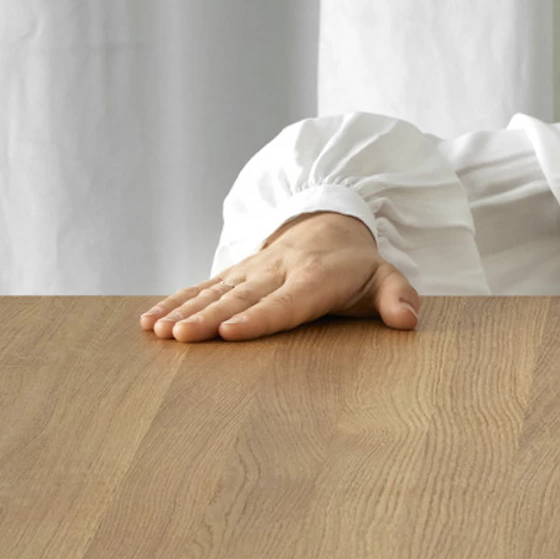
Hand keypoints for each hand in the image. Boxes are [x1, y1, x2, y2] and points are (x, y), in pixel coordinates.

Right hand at [139, 212, 419, 341]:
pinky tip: (151, 321)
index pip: (286, 301)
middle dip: (210, 316)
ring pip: (215, 291)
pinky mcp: (235, 272)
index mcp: (315, 277)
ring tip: (161, 332)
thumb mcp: (387, 277)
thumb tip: (408, 321)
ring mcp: (252, 270)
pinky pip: (202, 287)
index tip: (231, 332)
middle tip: (183, 336)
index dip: (259, 317)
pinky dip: (176, 301)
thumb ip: (399, 298)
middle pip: (242, 297)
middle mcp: (278, 271)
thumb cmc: (358, 265)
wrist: (330, 222)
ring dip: (186, 310)